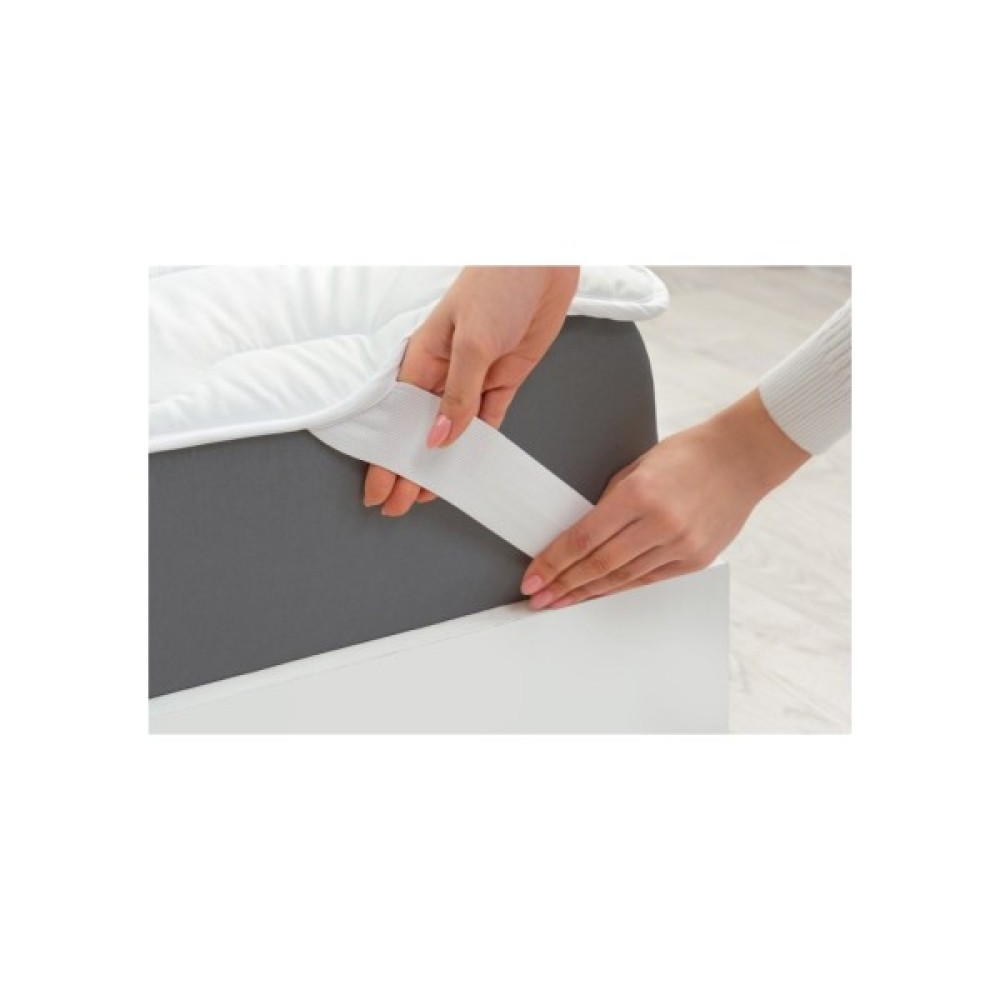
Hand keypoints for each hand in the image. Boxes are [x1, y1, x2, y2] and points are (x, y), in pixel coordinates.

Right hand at [364, 266, 579, 514]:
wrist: (542, 261)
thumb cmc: (496, 284)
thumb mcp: (471, 340)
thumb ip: (457, 394)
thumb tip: (439, 439)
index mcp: (423, 358)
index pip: (397, 418)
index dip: (386, 455)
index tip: (378, 489)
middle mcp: (444, 373)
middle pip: (421, 431)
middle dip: (408, 469)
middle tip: (397, 506)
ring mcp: (474, 378)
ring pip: (453, 433)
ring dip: (441, 464)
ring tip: (428, 496)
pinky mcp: (504, 380)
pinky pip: (487, 421)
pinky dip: (478, 446)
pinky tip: (468, 468)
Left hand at [519, 390, 810, 608]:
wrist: (742, 458)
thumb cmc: (688, 454)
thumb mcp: (639, 466)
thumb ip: (610, 501)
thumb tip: (579, 535)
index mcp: (640, 494)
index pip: (585, 538)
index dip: (554, 561)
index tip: (533, 577)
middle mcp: (661, 523)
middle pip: (600, 564)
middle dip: (564, 583)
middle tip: (539, 597)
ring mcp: (682, 544)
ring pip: (623, 578)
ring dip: (588, 592)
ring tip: (561, 601)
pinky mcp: (697, 559)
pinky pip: (649, 580)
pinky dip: (620, 588)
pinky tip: (599, 593)